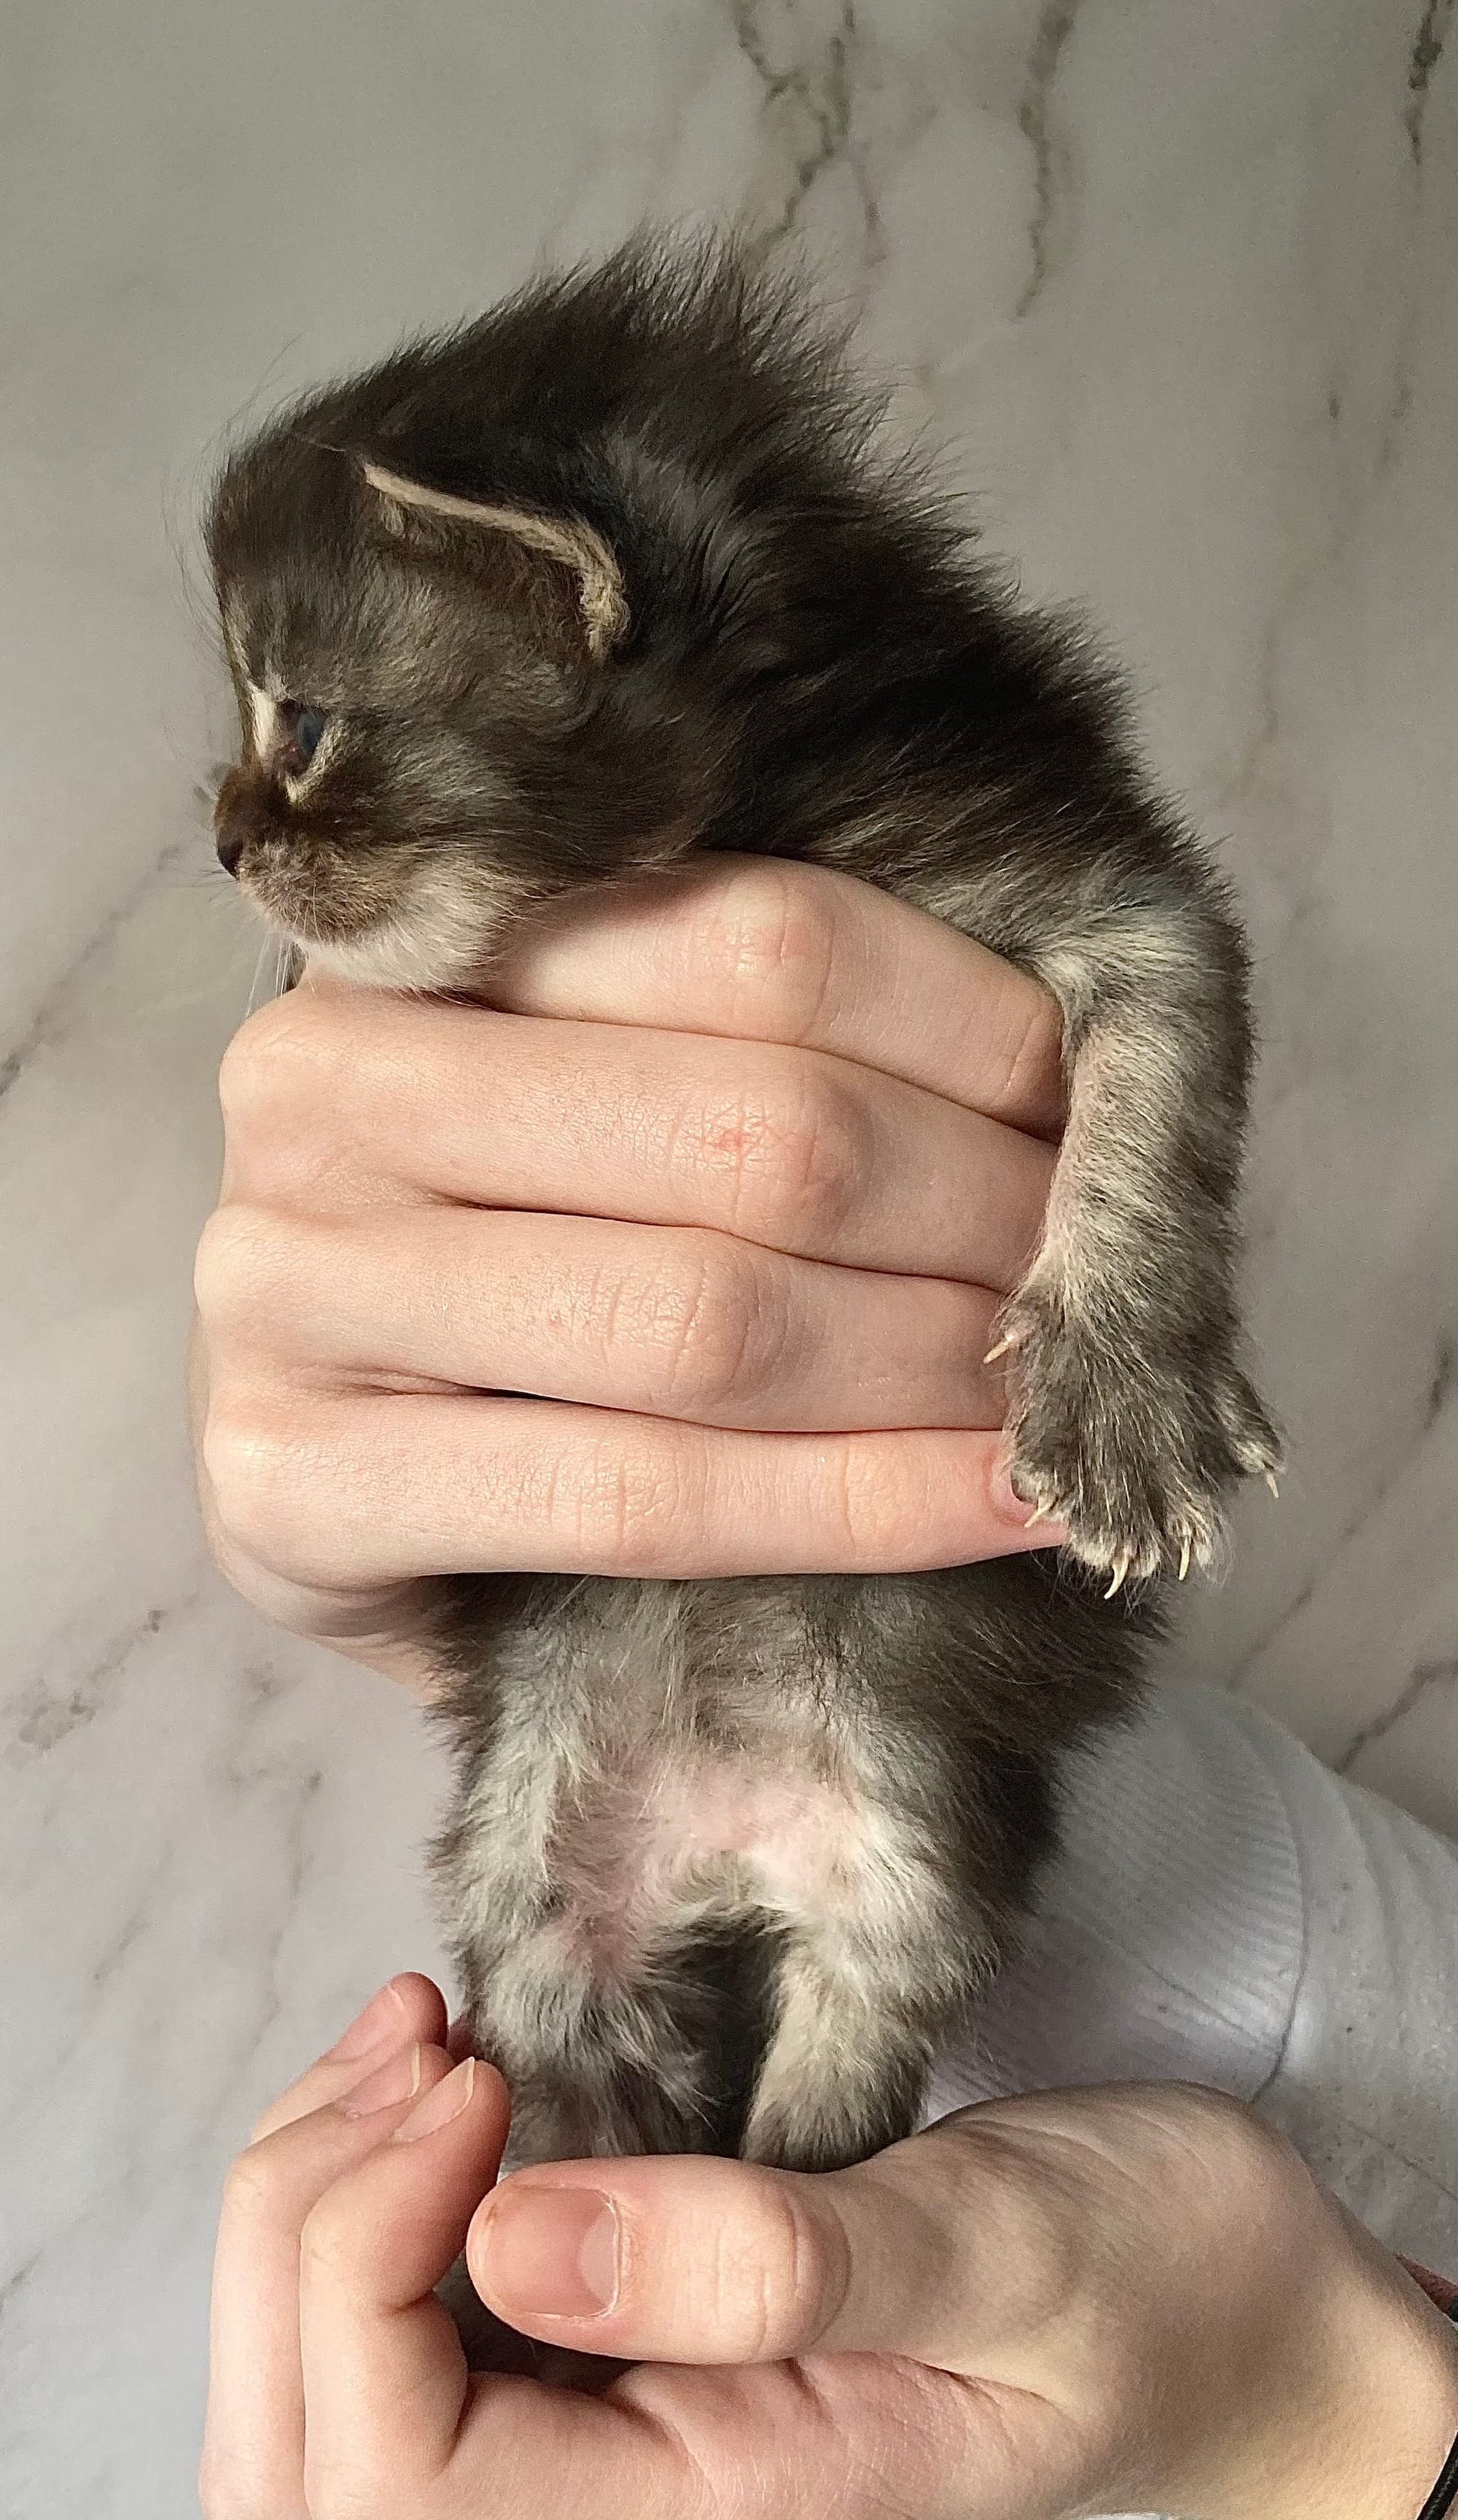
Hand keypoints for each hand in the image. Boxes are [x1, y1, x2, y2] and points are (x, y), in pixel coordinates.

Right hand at [192, 859, 1067, 1688]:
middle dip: (983, 1219)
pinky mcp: (285, 1483)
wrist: (332, 1483)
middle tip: (1096, 1286)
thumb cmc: (516, 1279)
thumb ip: (764, 1059)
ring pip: (707, 1320)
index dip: (974, 1033)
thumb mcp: (612, 1113)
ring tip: (1056, 1399)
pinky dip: (859, 1508)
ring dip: (938, 1368)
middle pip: (758, 1131)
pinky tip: (997, 1505)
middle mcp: (321, 1081)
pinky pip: (638, 1497)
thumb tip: (1089, 1079)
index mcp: (416, 933)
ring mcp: (282, 1283)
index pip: (762, 939)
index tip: (1094, 1117)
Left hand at [202, 1980, 1457, 2519]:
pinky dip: (377, 2162)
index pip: (390, 2477)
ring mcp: (607, 2424)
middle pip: (301, 2455)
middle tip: (434, 2047)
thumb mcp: (1005, 2251)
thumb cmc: (1148, 2282)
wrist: (1230, 2310)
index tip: (483, 2086)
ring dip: (323, 2186)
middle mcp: (622, 2498)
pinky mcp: (614, 2336)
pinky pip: (399, 2291)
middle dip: (301, 2231)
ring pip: (317, 2374)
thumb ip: (774, 2264)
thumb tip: (508, 2237)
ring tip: (433, 2034)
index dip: (364, 2264)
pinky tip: (459, 2059)